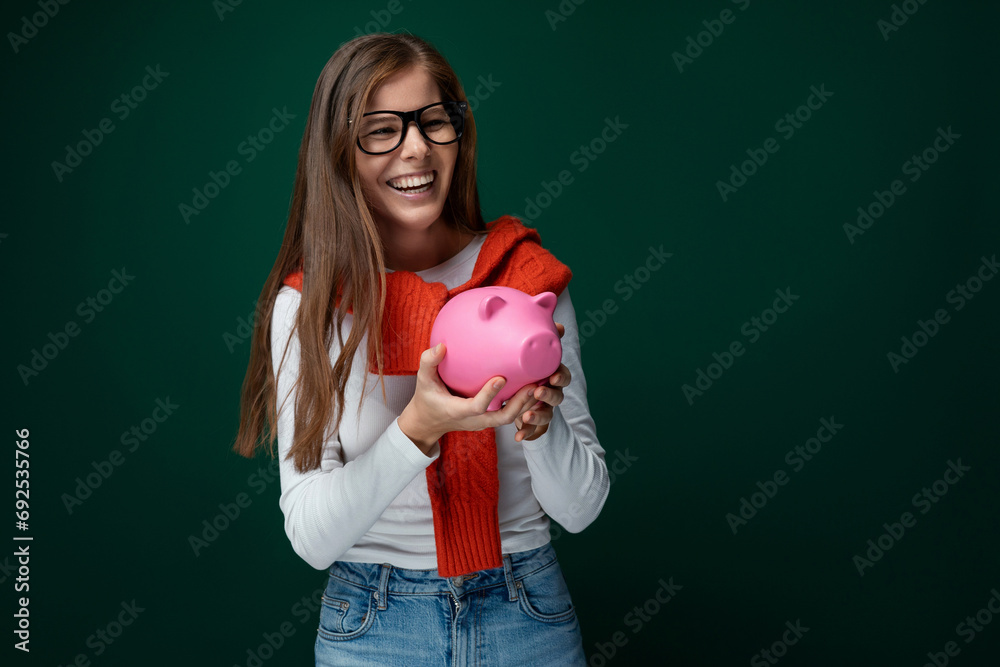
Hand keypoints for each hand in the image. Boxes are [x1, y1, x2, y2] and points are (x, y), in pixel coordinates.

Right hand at [398, 342, 541, 453]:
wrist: (428, 422)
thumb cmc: (426, 398)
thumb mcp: (422, 380)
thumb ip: (429, 362)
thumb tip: (442, 346)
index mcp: (457, 411)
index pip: (477, 407)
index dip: (489, 394)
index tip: (501, 377)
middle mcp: (474, 420)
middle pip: (503, 418)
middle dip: (520, 403)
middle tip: (534, 384)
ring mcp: (483, 422)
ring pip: (510, 418)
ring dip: (527, 404)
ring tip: (541, 384)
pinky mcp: (489, 419)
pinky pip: (509, 414)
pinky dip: (523, 405)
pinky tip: (534, 387)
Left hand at [514, 322, 570, 442]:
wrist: (511, 395)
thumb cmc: (523, 371)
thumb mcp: (526, 356)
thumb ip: (538, 340)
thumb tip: (557, 325)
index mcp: (550, 376)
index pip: (563, 374)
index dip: (561, 376)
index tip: (553, 375)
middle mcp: (550, 393)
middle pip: (557, 396)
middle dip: (549, 395)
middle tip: (538, 392)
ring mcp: (543, 410)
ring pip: (547, 414)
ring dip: (538, 415)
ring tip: (526, 416)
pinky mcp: (534, 424)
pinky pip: (533, 431)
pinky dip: (527, 434)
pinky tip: (518, 438)